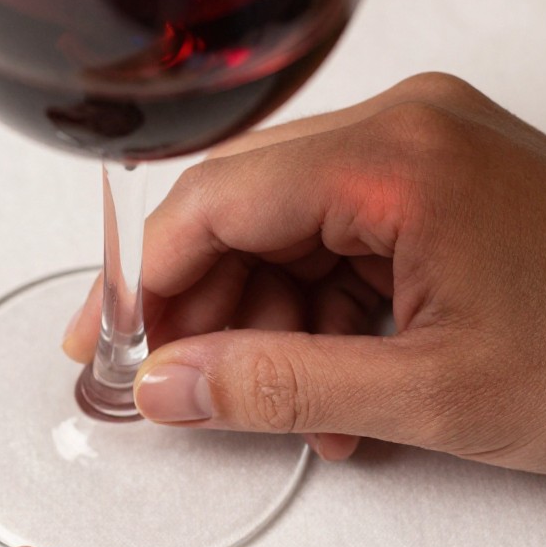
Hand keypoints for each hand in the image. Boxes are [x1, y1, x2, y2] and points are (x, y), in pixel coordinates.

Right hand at [63, 74, 545, 471]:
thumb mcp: (426, 394)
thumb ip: (276, 388)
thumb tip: (168, 388)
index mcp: (396, 156)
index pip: (213, 201)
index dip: (144, 284)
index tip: (108, 350)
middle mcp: (402, 131)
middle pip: (240, 214)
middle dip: (205, 314)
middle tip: (184, 394)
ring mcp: (421, 156)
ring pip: (283, 238)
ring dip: (267, 330)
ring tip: (292, 415)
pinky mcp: (437, 192)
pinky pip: (336, 250)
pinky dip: (320, 322)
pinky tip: (339, 393)